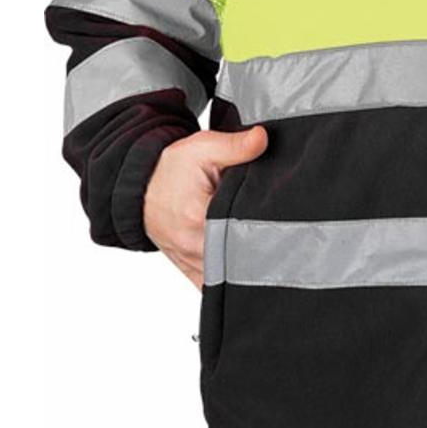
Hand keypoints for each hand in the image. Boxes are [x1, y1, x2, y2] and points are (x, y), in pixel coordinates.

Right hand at [143, 125, 268, 287]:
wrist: (140, 188)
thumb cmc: (170, 170)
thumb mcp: (203, 149)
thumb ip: (236, 146)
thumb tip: (263, 139)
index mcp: (199, 219)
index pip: (243, 233)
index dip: (267, 229)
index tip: (284, 221)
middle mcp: (195, 249)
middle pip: (242, 261)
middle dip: (266, 251)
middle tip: (285, 237)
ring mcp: (193, 265)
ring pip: (230, 279)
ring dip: (251, 268)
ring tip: (273, 251)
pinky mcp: (192, 272)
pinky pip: (216, 289)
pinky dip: (233, 282)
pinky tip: (252, 270)